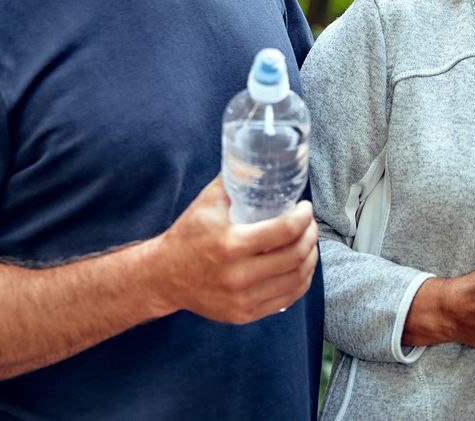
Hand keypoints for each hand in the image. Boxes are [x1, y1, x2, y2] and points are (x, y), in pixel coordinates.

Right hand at [153, 176, 317, 323]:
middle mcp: (239, 276)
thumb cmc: (187, 236)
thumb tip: (260, 160)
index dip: (304, 217)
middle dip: (310, 235)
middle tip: (309, 223)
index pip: (284, 231)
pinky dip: (300, 281)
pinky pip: (286, 299)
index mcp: (231, 245)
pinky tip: (301, 267)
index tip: (305, 208)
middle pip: (295, 255)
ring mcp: (243, 299)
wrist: (163, 277)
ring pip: (296, 279)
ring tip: (308, 243)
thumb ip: (234, 179)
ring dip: (310, 258)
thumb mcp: (206, 203)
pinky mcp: (244, 314)